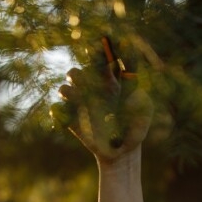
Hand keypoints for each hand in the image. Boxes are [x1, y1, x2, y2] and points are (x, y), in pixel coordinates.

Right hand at [52, 43, 153, 161]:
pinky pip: (57, 111)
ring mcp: (81, 105)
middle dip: (78, 75)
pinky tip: (69, 117)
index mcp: (109, 83)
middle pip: (77, 73)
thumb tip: (126, 74)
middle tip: (86, 82)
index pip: (100, 62)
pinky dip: (59, 112)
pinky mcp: (72, 120)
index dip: (97, 52)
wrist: (122, 153)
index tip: (98, 48)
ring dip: (68, 92)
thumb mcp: (144, 108)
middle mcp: (92, 90)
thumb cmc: (136, 128)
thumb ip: (136, 88)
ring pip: (64, 89)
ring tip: (78, 100)